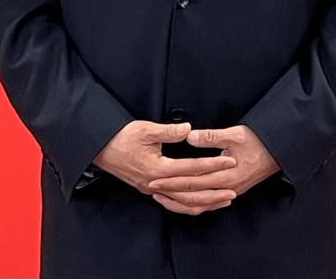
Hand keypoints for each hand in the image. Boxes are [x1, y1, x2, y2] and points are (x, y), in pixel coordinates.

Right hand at [92, 120, 237, 208]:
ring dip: (205, 202)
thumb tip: (189, 130)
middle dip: (214, 191)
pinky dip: (189, 205)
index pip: (192, 169)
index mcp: (158, 169)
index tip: (230, 161)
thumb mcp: (146, 130)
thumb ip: (169, 132)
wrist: (101, 150)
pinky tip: (201, 203)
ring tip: (223, 201)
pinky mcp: (149, 190)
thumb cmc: (122, 138)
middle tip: (234, 189)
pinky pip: (173, 203)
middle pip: (191, 192)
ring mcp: (152, 190)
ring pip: (183, 203)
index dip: (213, 164)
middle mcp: (156, 184)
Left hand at [146, 125, 279, 212]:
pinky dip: (193, 204)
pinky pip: (208, 204)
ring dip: (180, 202)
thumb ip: (211, 137)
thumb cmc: (258, 141)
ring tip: (162, 197)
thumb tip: (189, 136)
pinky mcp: (232, 192)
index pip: (192, 182)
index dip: (172, 181)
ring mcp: (230, 192)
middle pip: (193, 197)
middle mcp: (228, 188)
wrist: (278, 151)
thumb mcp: (236, 134)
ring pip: (200, 205)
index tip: (155, 179)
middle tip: (152, 189)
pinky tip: (183, 201)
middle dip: (170, 193)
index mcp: (227, 175)